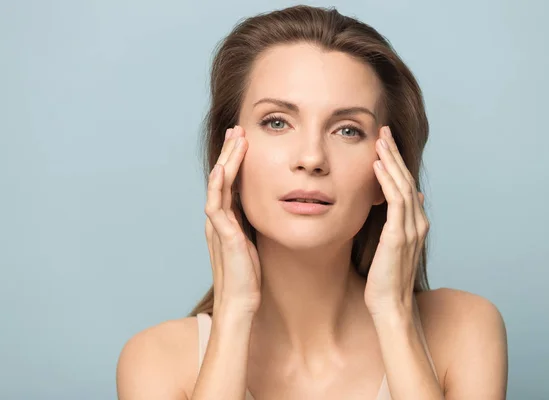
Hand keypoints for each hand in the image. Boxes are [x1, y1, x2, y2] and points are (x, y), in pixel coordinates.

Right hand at [205, 125, 260, 317]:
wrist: (240, 304)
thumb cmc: (247, 278)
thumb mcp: (250, 245)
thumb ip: (249, 228)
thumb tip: (259, 213)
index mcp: (225, 221)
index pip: (228, 184)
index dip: (234, 162)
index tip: (243, 142)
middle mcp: (218, 220)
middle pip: (221, 178)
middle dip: (229, 153)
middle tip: (237, 130)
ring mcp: (217, 227)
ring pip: (218, 186)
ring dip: (226, 161)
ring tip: (235, 138)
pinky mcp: (222, 236)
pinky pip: (216, 206)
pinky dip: (218, 186)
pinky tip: (223, 169)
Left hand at [364, 126, 427, 317]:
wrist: (391, 306)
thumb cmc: (387, 279)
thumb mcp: (394, 245)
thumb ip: (401, 222)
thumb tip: (413, 198)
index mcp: (416, 224)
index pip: (406, 186)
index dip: (397, 163)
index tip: (385, 143)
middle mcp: (417, 223)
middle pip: (407, 180)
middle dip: (394, 153)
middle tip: (383, 130)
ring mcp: (410, 229)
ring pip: (403, 186)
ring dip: (391, 161)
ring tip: (380, 140)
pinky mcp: (399, 236)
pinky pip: (396, 202)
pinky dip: (387, 181)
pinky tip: (378, 166)